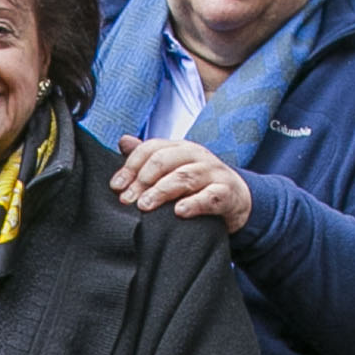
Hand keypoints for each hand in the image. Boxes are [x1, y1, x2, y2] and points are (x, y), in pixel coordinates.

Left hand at [109, 135, 252, 228]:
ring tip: (144, 206)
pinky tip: (179, 212)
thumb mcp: (175, 168)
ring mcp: (213, 173)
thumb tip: (123, 141)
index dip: (131, 166)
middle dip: (142, 180)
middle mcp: (197, 156)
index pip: (152, 149)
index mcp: (181, 149)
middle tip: (126, 200)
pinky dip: (195, 204)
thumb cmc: (200, 184)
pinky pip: (211, 197)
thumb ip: (150, 157)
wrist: (237, 199)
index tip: (116, 186)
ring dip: (161, 191)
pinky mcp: (227, 193)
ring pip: (185, 177)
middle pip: (165, 160)